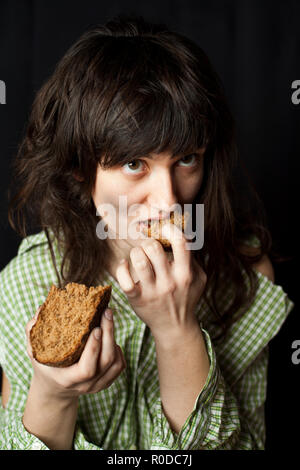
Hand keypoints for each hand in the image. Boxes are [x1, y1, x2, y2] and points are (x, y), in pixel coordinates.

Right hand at [25, 307, 125, 400]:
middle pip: (106, 362)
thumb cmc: (45, 366)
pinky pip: (120, 366)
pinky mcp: (106, 382)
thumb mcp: (34, 351)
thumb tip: (41, 309)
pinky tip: (110, 338)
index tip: (96, 328)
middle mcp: (85, 385)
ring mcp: (97, 385)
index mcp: (67, 379)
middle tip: (107, 313)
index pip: (87, 369)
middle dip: (109, 335)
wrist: (54, 389)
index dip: (94, 349)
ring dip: (114, 339)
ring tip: (108, 321)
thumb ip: (33, 331)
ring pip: (115, 363)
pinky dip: (119, 351)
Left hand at [116, 222, 206, 338]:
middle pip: (154, 248)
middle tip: (148, 246)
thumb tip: (184, 235)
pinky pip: (124, 280)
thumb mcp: (198, 279)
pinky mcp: (137, 299)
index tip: (163, 229)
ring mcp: (152, 291)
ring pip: (139, 260)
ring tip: (138, 254)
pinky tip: (125, 265)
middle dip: (148, 241)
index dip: (170, 229)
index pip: (180, 243)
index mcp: (186, 274)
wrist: (175, 327)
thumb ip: (193, 258)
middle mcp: (170, 282)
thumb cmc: (185, 297)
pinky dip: (122, 268)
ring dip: (136, 252)